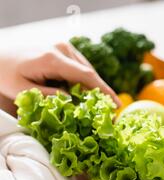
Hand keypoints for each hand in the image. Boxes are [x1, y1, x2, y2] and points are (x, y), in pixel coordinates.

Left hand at [0, 43, 119, 112]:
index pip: (86, 76)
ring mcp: (65, 48)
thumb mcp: (23, 91)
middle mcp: (62, 49)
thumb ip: (48, 96)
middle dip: (101, 93)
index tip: (117, 105)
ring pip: (87, 72)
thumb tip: (72, 100)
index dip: (104, 91)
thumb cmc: (7, 76)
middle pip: (90, 74)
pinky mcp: (65, 51)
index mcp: (52, 58)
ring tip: (99, 107)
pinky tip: (85, 96)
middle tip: (112, 112)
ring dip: (93, 89)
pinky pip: (81, 69)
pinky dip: (85, 83)